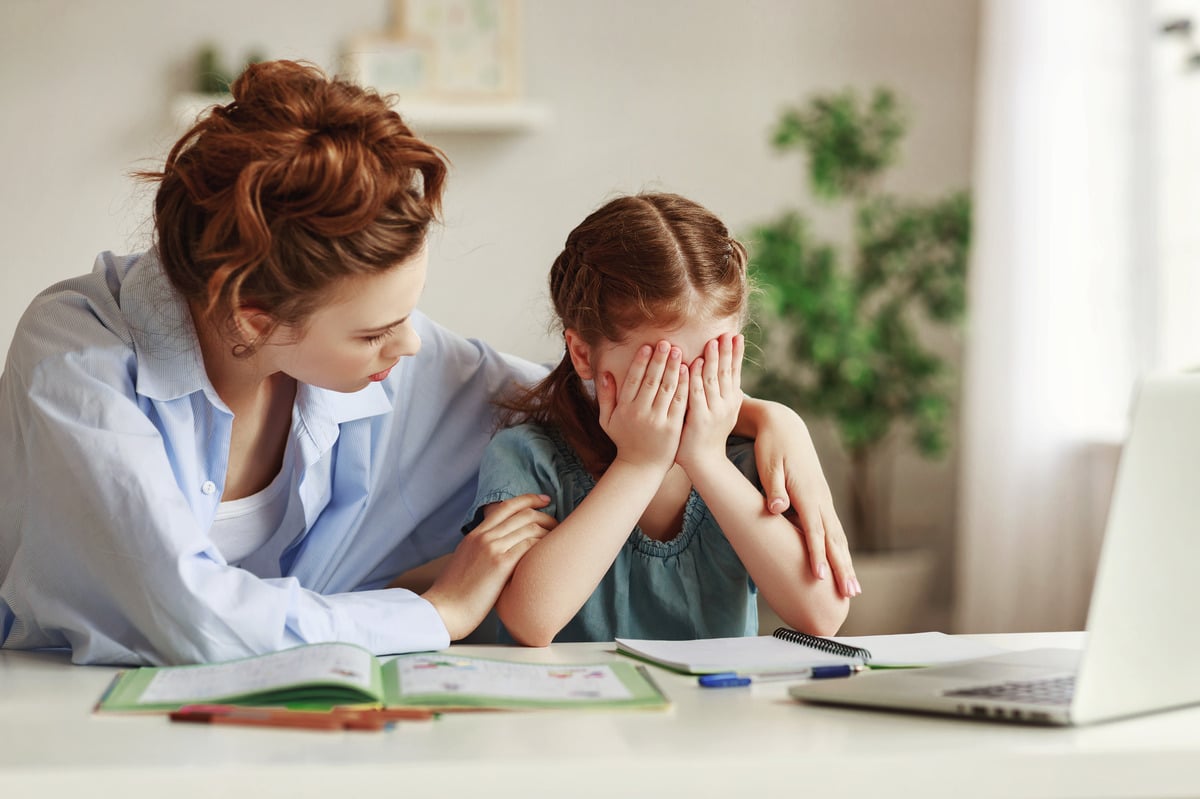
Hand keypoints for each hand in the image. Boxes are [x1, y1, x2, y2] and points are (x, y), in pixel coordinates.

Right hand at [421, 493, 555, 638]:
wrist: (444, 611)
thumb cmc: (455, 595)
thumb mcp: (464, 562)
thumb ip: (480, 551)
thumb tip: (498, 552)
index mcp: (474, 535)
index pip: (505, 507)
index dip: (528, 499)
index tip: (544, 500)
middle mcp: (484, 537)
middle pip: (522, 514)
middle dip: (545, 515)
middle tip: (558, 523)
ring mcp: (491, 548)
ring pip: (529, 527)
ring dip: (549, 531)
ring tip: (559, 539)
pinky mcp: (500, 564)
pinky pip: (529, 545)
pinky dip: (544, 545)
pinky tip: (551, 553)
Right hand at [595, 340, 687, 473]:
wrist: (640, 467)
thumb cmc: (624, 440)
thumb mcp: (607, 420)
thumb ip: (606, 396)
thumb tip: (604, 373)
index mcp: (625, 409)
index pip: (634, 380)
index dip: (641, 362)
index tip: (648, 346)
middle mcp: (640, 413)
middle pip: (651, 381)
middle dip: (659, 360)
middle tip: (666, 343)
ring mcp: (657, 420)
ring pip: (666, 389)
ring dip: (673, 368)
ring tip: (678, 352)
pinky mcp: (672, 427)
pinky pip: (679, 403)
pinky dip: (684, 386)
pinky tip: (688, 372)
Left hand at [677, 333, 743, 471]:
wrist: (703, 461)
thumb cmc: (707, 433)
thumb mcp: (720, 411)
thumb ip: (720, 391)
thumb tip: (722, 370)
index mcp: (732, 401)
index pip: (735, 373)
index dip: (736, 354)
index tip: (737, 336)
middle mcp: (726, 405)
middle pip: (726, 373)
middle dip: (726, 352)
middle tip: (726, 333)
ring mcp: (714, 412)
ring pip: (712, 380)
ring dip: (712, 360)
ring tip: (712, 342)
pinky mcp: (699, 418)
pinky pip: (697, 394)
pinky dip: (695, 378)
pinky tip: (693, 364)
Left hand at [747, 400, 860, 597]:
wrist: (784, 425)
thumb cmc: (772, 447)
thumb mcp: (768, 465)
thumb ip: (774, 489)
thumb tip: (776, 509)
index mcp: (807, 494)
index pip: (814, 531)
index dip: (817, 556)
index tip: (820, 578)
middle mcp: (821, 499)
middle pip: (835, 540)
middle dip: (842, 568)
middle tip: (850, 595)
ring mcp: (824, 499)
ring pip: (838, 537)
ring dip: (846, 562)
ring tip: (853, 588)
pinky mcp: (821, 499)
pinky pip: (834, 530)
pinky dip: (840, 549)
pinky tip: (843, 564)